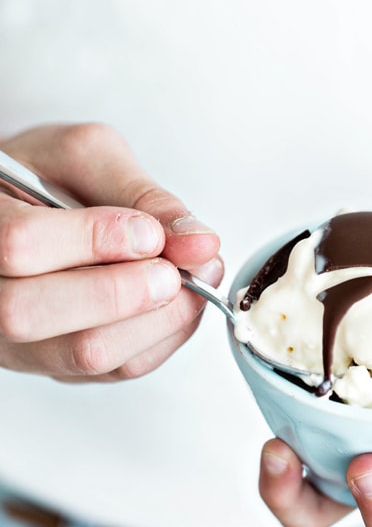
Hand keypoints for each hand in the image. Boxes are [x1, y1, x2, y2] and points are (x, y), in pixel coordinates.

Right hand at [0, 123, 222, 380]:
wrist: (27, 210)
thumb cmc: (47, 178)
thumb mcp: (87, 157)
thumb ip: (140, 193)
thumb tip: (198, 242)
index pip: (19, 244)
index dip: (94, 240)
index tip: (148, 232)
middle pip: (32, 314)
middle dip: (121, 293)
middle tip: (171, 271)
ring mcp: (12, 338)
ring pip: (80, 352)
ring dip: (154, 320)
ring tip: (186, 281)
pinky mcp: (54, 363)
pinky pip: (113, 369)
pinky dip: (160, 337)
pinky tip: (175, 303)